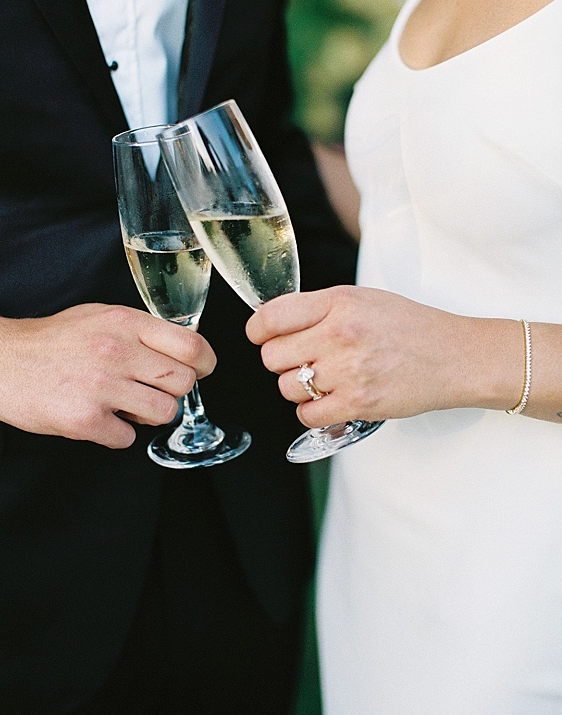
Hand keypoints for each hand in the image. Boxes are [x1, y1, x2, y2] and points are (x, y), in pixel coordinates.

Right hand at [0, 304, 215, 447]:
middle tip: (151, 389)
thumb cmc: (52, 341)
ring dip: (149, 415)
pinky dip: (117, 434)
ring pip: (164, 413)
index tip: (202, 369)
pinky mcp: (85, 420)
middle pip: (184, 382)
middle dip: (173, 390)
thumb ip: (141, 330)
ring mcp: (101, 387)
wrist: (0, 362)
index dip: (205, 363)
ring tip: (124, 404)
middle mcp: (117, 352)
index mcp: (125, 323)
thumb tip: (184, 348)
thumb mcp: (101, 317)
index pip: (192, 345)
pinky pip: (128, 438)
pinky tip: (100, 418)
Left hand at [246, 286, 521, 426]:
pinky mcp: (359, 403)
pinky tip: (331, 399)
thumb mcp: (364, 300)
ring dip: (299, 387)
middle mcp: (341, 334)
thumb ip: (321, 308)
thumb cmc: (412, 327)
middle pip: (272, 356)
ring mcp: (349, 371)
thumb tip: (275, 323)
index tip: (260, 335)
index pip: (271, 316)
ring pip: (287, 387)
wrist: (456, 357)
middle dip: (282, 360)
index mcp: (339, 302)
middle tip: (303, 359)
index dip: (257, 330)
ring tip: (324, 379)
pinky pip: (307, 415)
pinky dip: (313, 411)